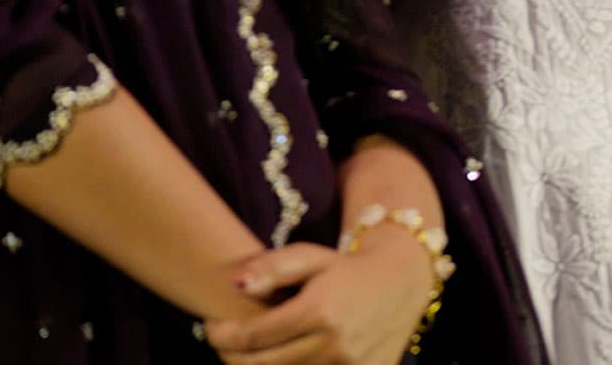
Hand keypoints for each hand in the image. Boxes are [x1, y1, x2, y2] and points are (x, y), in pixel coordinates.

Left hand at [203, 234, 435, 364]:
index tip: (209, 326)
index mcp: (319, 310)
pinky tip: (281, 356)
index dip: (220, 335)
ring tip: (252, 348)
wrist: (401, 282)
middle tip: (223, 341)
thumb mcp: (312, 257)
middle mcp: (333, 343)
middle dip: (230, 355)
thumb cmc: (348, 269)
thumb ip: (273, 267)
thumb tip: (236, 284)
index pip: (251, 336)